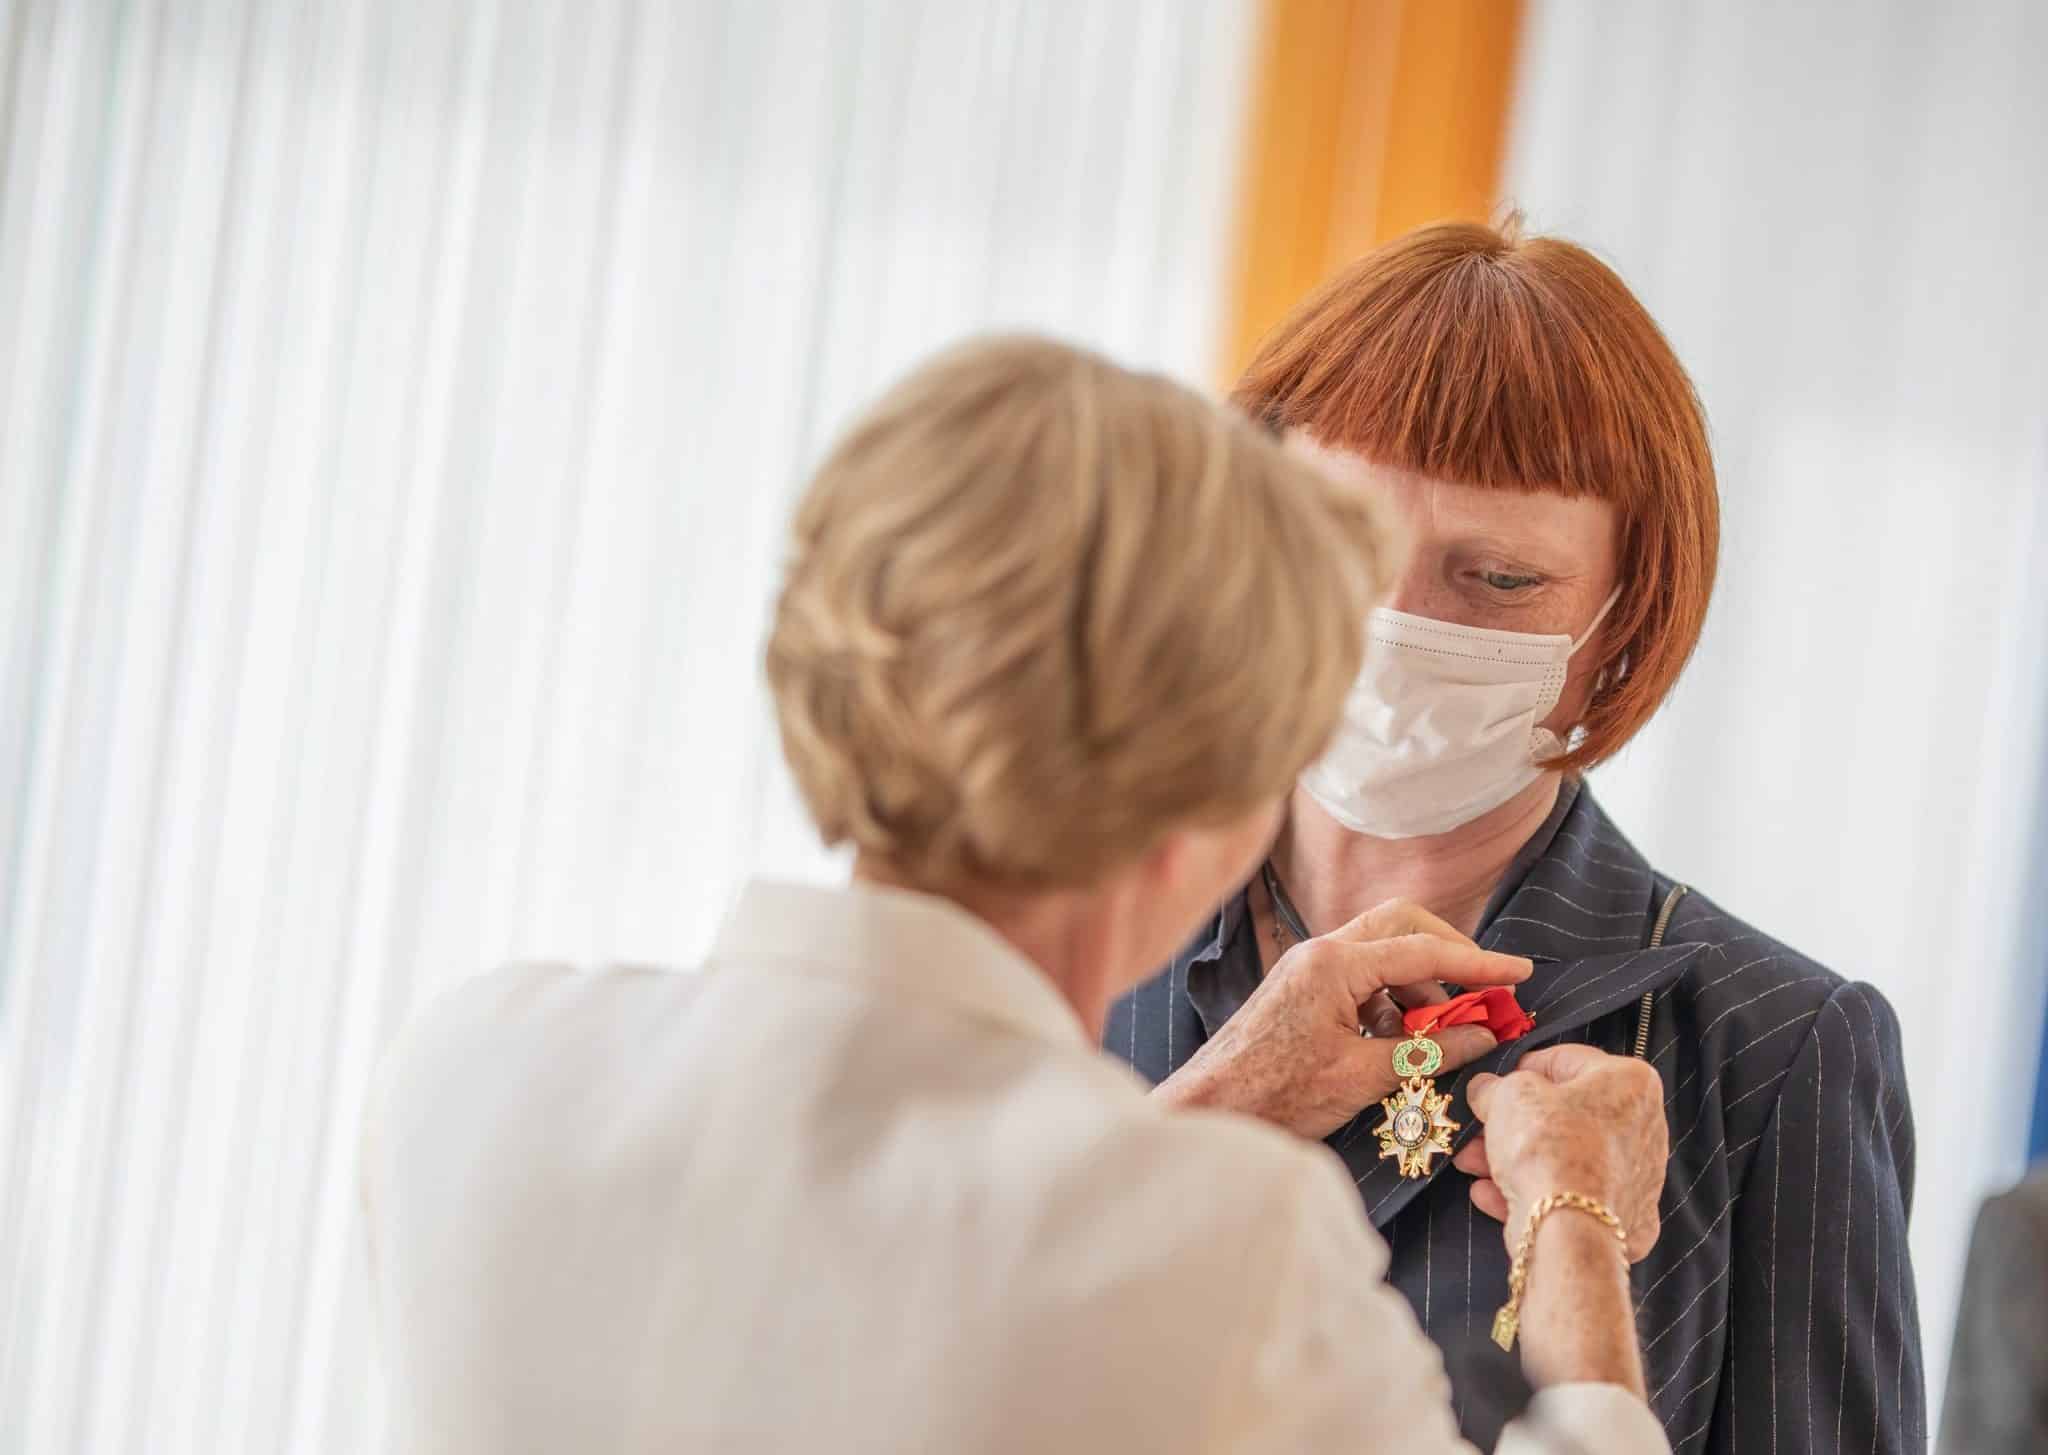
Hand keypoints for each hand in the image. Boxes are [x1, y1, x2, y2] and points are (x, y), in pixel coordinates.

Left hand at [1154, 900, 1530, 1139]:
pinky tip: (1402, 1045)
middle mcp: (1321, 953)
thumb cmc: (1274, 1095)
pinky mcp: (1303, 993)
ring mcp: (1309, 970)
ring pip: (1382, 955)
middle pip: (1402, 927)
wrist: (1208, 1112)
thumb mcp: (1363, 1077)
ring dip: (1420, 986)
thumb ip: (1428, 1052)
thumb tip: (1484, 1036)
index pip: (1424, 948)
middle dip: (1448, 955)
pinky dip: (1391, 1005)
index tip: (1519, 973)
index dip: (1479, 963)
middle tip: (1484, 992)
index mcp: (1335, 963)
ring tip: (1445, 1034)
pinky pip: (1360, 981)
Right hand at [1459, 1045, 1665, 1260]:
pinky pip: (1573, 1196)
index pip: (1565, 1060)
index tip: (1493, 1085)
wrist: (1568, 1230)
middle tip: (1478, 1129)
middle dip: (1513, 1124)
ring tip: (1472, 1165)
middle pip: (1564, 1115)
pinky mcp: (1627, 1221)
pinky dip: (1535, 1192)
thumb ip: (1495, 1086)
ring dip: (1514, 1159)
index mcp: (1631, 1081)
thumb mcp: (1507, 1094)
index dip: (1519, 1070)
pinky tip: (1493, 1195)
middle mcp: (1646, 1127)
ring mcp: (1640, 1179)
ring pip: (1565, 1157)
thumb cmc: (1547, 1147)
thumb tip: (1486, 1090)